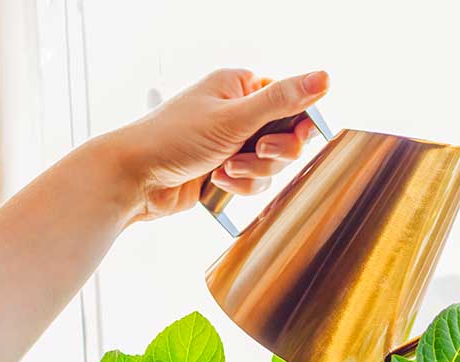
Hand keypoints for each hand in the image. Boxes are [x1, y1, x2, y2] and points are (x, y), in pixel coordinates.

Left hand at [106, 68, 328, 221]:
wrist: (135, 179)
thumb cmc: (173, 138)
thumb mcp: (234, 117)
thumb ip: (283, 100)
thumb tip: (324, 77)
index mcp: (240, 87)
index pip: (292, 101)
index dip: (301, 123)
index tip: (300, 135)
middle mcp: (238, 112)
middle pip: (287, 137)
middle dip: (273, 153)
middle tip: (255, 150)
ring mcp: (233, 143)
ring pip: (273, 164)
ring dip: (253, 172)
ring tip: (225, 169)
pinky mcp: (227, 171)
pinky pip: (255, 182)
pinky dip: (241, 185)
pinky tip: (217, 181)